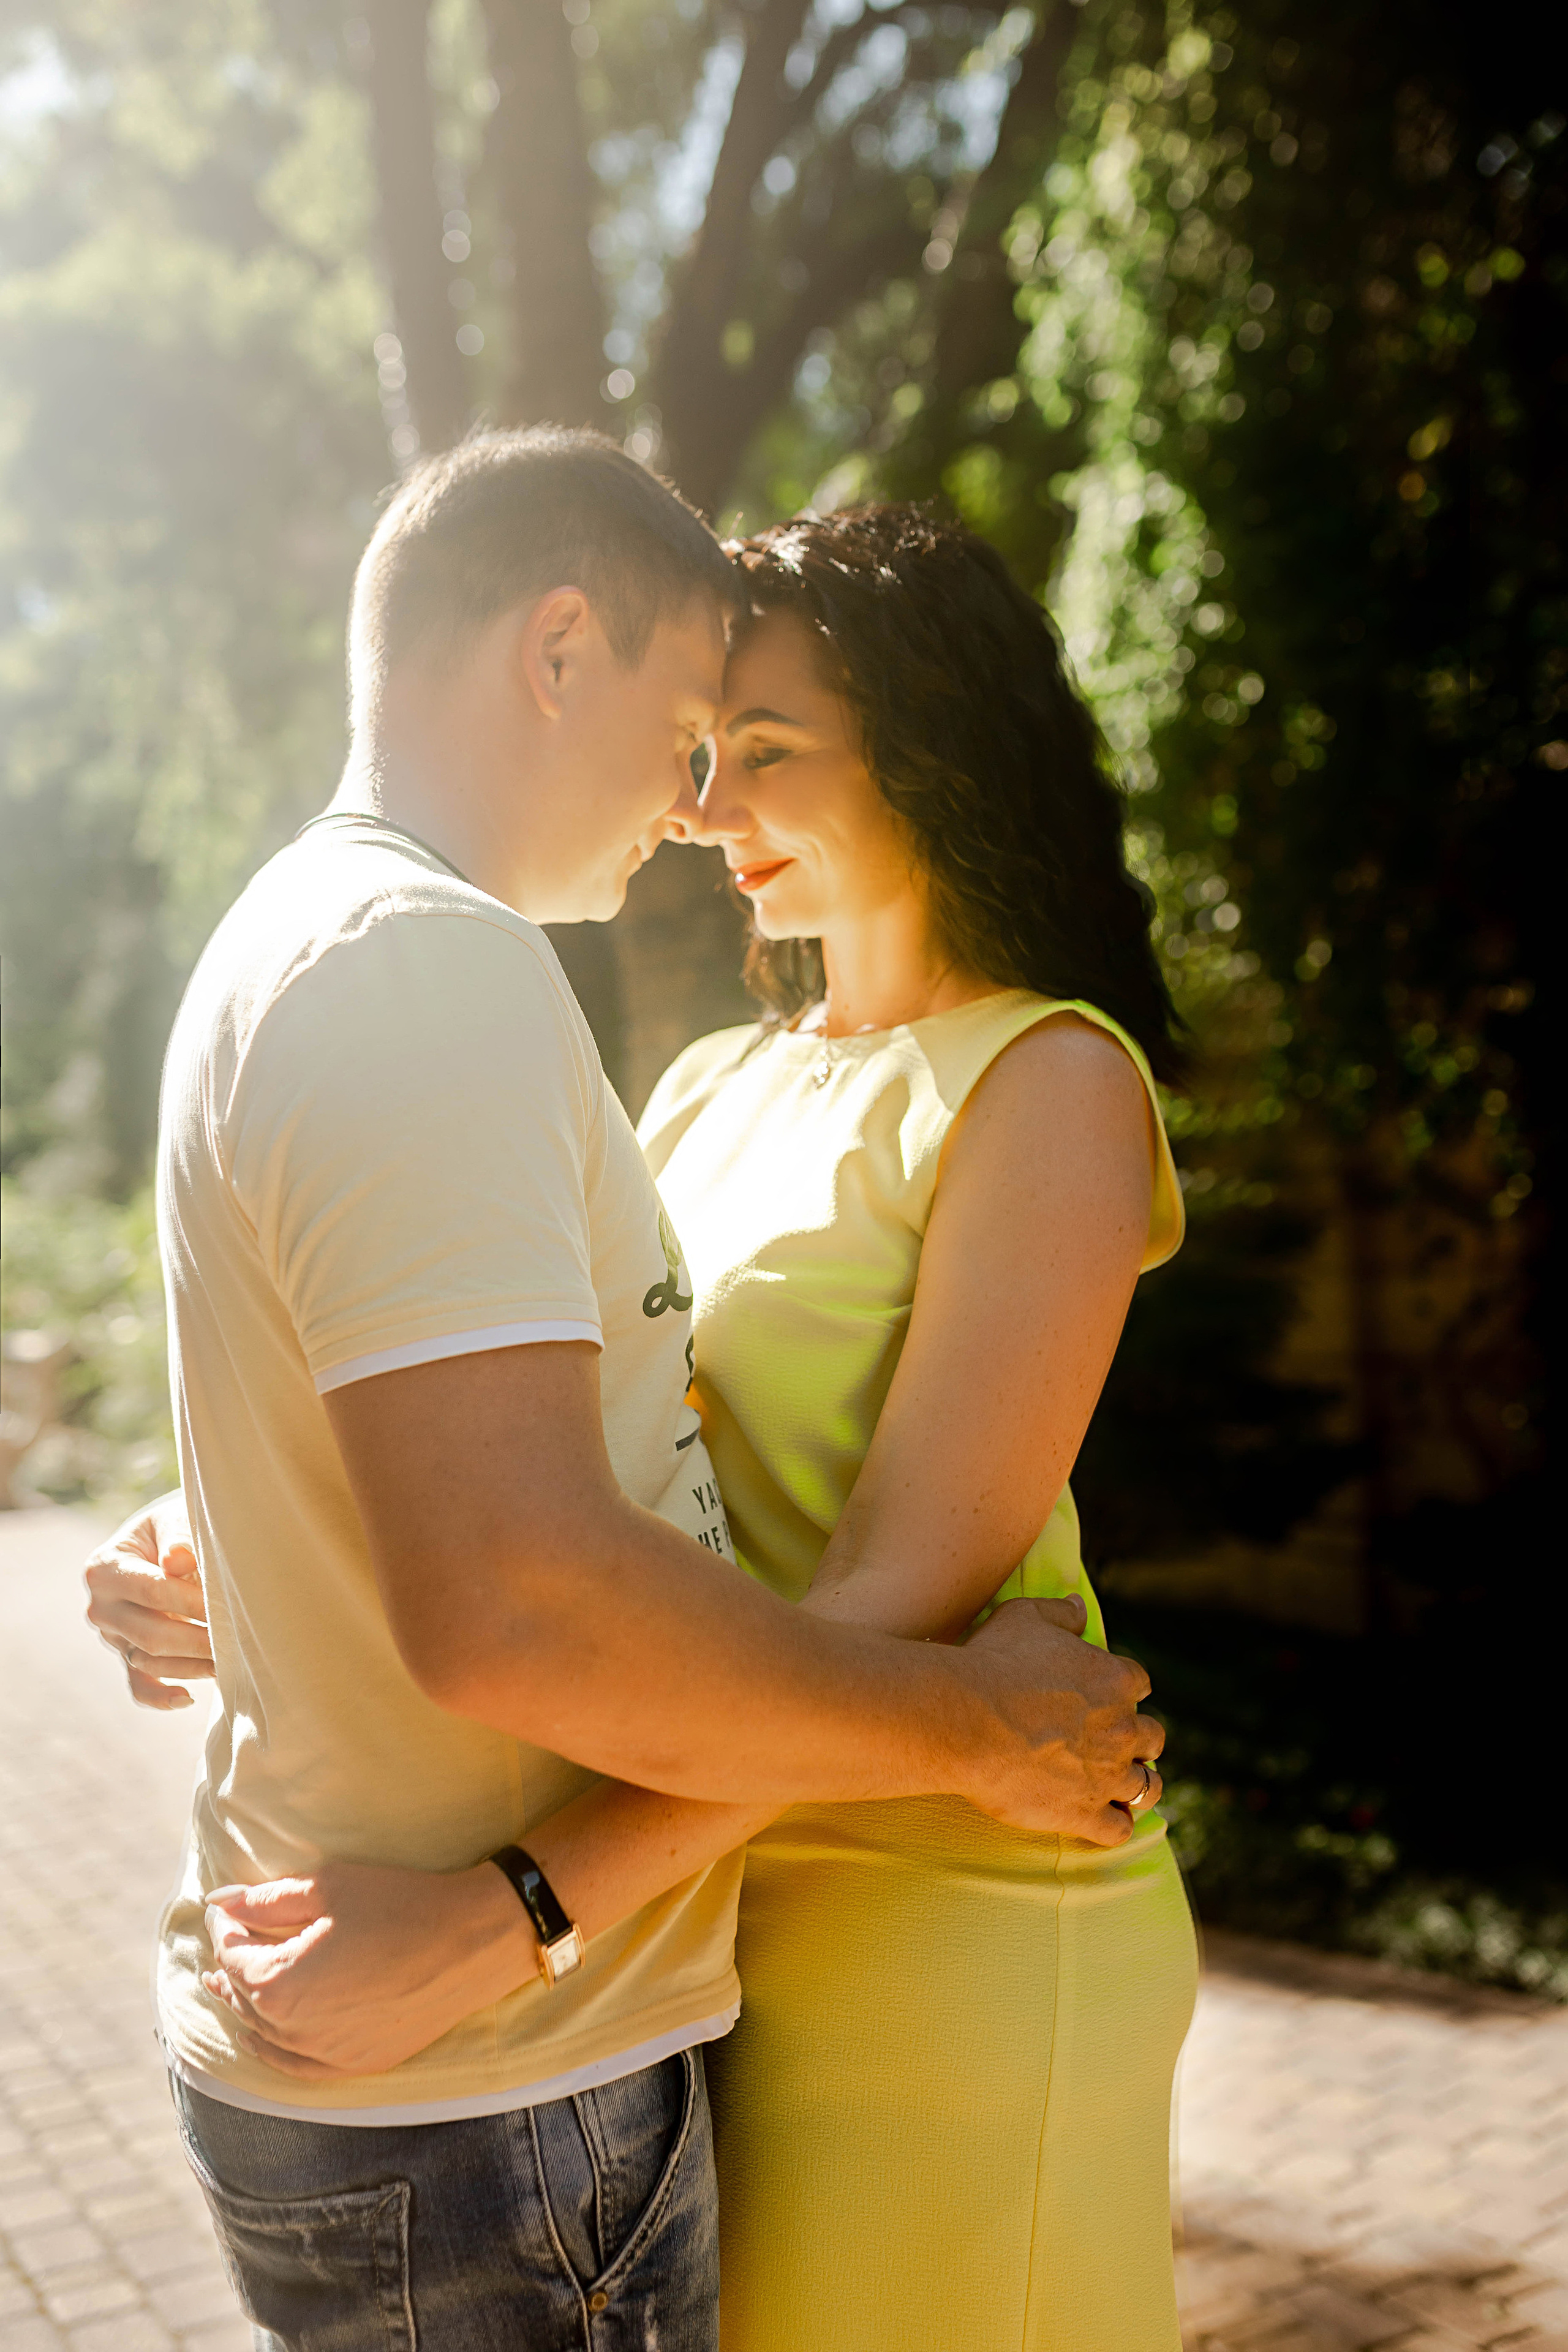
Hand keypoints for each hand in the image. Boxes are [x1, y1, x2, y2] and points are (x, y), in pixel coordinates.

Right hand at [83, 1496, 214, 1710]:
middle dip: (197, 1639)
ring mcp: (113, 1636)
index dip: (192, 1600)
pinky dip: (161, 1696)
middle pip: (150, 1633)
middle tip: (237, 1640)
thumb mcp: (174, 1519)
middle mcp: (101, 1607)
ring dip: (191, 1665)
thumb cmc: (175, 1527)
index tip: (228, 1605)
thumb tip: (178, 1561)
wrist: (165, 1540)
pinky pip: (139, 1685)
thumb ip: (178, 1537)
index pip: (153, 1590)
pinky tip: (189, 1697)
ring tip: (230, 1661)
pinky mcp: (128, 1655)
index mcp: (105, 1568)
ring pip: (150, 1661)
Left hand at [200, 1859, 540, 2078]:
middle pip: (243, 1995)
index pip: (231, 1954)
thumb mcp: (327, 1888)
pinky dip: (271, 2050)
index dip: (226, 1925)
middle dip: (231, 1963)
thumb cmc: (398, 1906)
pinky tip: (259, 2038)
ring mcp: (325, 2054)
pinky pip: (295, 2066)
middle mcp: (292, 2030)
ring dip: (245, 2004)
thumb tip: (218, 1903)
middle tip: (228, 1937)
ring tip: (229, 1983)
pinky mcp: (355, 2064)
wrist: (469, 1942)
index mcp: (278, 1984)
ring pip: (264, 2033)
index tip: (227, 1907)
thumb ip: (266, 1900)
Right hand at [953, 1596, 1163, 1846]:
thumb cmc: (992, 1663)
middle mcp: (1122, 1728)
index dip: (1122, 1688)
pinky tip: (1098, 1821)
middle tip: (1110, 1742)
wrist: (965, 1720)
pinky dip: (1113, 1826)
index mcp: (1115, 1679)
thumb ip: (1060, 1613)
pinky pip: (1119, 1830)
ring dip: (1137, 1786)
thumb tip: (1079, 1605)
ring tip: (1122, 1788)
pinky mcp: (1085, 1813)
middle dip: (1137, 1740)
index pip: (1139, 1683)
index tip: (1105, 1694)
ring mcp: (1107, 1775)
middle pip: (1152, 1738)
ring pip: (1147, 1788)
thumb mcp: (1025, 1617)